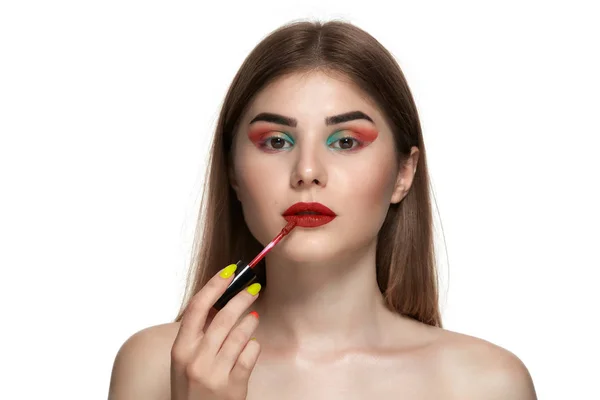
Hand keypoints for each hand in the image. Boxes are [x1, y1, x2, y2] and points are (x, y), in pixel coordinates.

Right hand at [170, 264, 261, 399]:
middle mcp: (196, 360)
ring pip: (240, 333)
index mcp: (180, 349)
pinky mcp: (234, 387)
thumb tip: (218, 300)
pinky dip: (254, 345)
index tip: (230, 271)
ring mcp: (215, 374)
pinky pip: (250, 354)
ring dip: (250, 319)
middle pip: (223, 316)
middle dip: (242, 297)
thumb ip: (198, 333)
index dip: (215, 285)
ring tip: (253, 315)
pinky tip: (251, 344)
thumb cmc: (191, 387)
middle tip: (253, 287)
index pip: (197, 307)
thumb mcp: (185, 360)